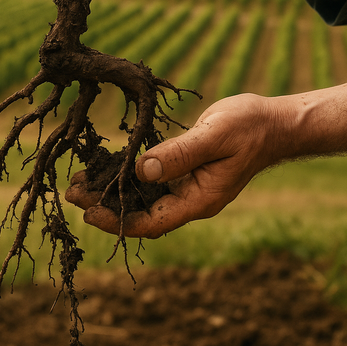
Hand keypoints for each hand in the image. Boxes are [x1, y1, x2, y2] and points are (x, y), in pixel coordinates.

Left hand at [65, 93, 288, 238]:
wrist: (273, 122)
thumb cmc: (249, 128)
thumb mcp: (213, 137)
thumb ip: (179, 155)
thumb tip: (141, 170)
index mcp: (199, 201)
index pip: (151, 222)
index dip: (116, 220)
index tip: (86, 211)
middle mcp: (190, 199)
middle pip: (141, 213)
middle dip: (106, 205)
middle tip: (72, 191)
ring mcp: (188, 187)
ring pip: (144, 197)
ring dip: (114, 190)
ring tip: (82, 179)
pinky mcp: (185, 171)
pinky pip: (152, 179)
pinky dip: (129, 174)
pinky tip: (109, 164)